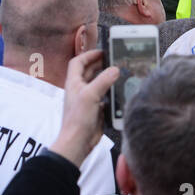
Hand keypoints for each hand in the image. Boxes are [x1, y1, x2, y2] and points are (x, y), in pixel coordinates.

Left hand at [48, 49, 118, 166]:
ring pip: (97, 84)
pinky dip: (111, 93)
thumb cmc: (77, 120)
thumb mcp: (90, 95)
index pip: (78, 62)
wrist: (77, 143)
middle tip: (115, 60)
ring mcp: (87, 101)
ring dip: (107, 79)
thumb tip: (115, 69)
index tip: (102, 51)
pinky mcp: (95, 111)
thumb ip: (103, 80)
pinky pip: (104, 98)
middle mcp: (79, 90)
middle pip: (89, 72)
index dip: (89, 55)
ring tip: (120, 73)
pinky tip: (119, 92)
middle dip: (100, 65)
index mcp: (74, 83)